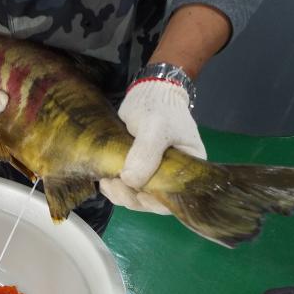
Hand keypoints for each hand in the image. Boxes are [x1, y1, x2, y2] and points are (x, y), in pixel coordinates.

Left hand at [99, 80, 205, 214]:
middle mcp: (171, 176)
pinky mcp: (136, 170)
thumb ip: (146, 153)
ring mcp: (152, 174)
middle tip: (114, 184)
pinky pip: (124, 188)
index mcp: (187, 169)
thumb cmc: (159, 108)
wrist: (147, 91)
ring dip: (119, 193)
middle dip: (131, 197)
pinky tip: (105, 179)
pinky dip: (113, 187)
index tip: (137, 194)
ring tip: (107, 180)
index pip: (174, 197)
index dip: (154, 202)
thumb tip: (131, 181)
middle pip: (151, 201)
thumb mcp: (156, 127)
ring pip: (135, 196)